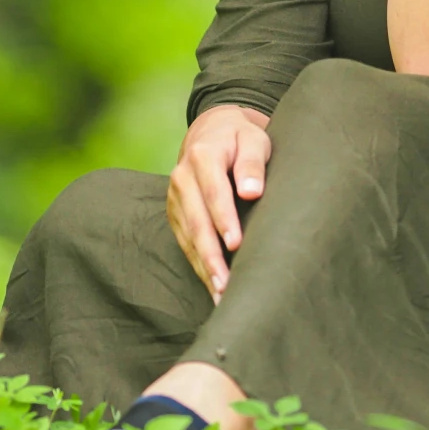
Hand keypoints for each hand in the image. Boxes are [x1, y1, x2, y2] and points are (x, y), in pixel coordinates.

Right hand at [165, 104, 271, 300]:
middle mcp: (182, 178)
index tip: (236, 243)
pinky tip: (212, 286)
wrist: (211, 133)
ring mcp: (175, 198)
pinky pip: (185, 243)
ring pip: (188, 238)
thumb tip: (251, 191)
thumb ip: (252, 163)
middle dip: (211, 255)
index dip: (224, 219)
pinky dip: (198, 265)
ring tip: (221, 295)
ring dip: (204, 267)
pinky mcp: (174, 213)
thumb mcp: (253, 140)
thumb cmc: (240, 140)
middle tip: (226, 284)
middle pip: (197, 221)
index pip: (214, 192)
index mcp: (203, 156)